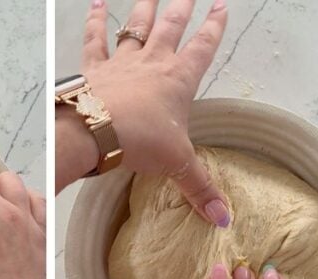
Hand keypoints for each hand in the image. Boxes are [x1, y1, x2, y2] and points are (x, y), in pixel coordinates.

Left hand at [71, 0, 230, 226]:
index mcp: (179, 81)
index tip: (222, 8)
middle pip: (172, 28)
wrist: (94, 132)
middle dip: (183, 9)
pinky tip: (99, 4)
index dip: (214, 28)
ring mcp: (122, 62)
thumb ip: (200, 189)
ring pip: (138, 27)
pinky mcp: (94, 68)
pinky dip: (97, 20)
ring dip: (146, 8)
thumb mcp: (177, 166)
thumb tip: (223, 217)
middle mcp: (153, 64)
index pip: (203, 48)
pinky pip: (96, 38)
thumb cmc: (139, 142)